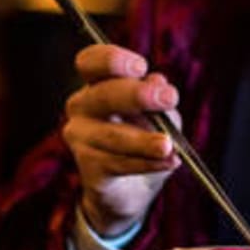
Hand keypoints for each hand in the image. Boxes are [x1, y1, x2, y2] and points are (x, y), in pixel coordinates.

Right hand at [63, 44, 181, 236]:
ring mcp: (80, 138)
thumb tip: (158, 82)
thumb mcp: (161, 115)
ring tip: (168, 145)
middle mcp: (82, 106)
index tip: (141, 67)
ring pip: (113, 135)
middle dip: (137, 95)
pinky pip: (119, 163)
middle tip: (169, 98)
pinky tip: (169, 162)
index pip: (90, 62)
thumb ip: (159, 100)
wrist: (133, 190)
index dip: (112, 60)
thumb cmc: (146, 139)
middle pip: (103, 94)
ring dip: (144, 140)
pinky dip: (147, 163)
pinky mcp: (88, 168)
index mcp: (98, 84)